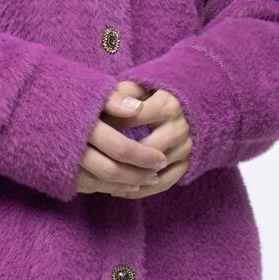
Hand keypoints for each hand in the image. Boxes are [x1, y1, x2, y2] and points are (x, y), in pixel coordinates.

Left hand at [75, 80, 193, 196]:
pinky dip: (141, 190)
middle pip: (147, 150)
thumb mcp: (133, 89)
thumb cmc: (145, 98)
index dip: (110, 125)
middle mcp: (180, 127)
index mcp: (167, 104)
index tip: (91, 131)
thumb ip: (118, 94)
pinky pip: (163, 184)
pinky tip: (120, 190)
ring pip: (155, 170)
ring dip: (128, 177)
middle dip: (120, 156)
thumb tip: (103, 107)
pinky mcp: (187, 164)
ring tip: (102, 179)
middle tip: (94, 161)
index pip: (135, 119)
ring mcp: (186, 148)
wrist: (178, 108)